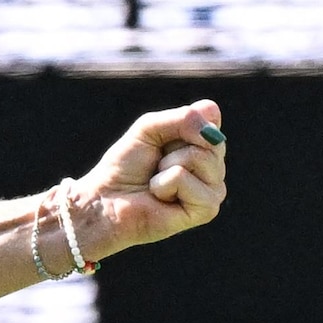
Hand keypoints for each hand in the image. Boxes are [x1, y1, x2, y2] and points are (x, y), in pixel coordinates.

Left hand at [68, 98, 227, 260]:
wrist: (108, 200)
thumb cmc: (126, 165)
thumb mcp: (150, 127)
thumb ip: (184, 118)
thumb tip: (212, 134)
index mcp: (204, 143)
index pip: (210, 113)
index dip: (181, 121)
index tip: (161, 139)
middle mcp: (215, 165)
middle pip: (209, 136)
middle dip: (172, 146)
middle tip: (157, 164)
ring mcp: (214, 188)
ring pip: (199, 157)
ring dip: (166, 167)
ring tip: (157, 182)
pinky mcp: (207, 209)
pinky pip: (184, 179)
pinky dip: (164, 185)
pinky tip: (161, 198)